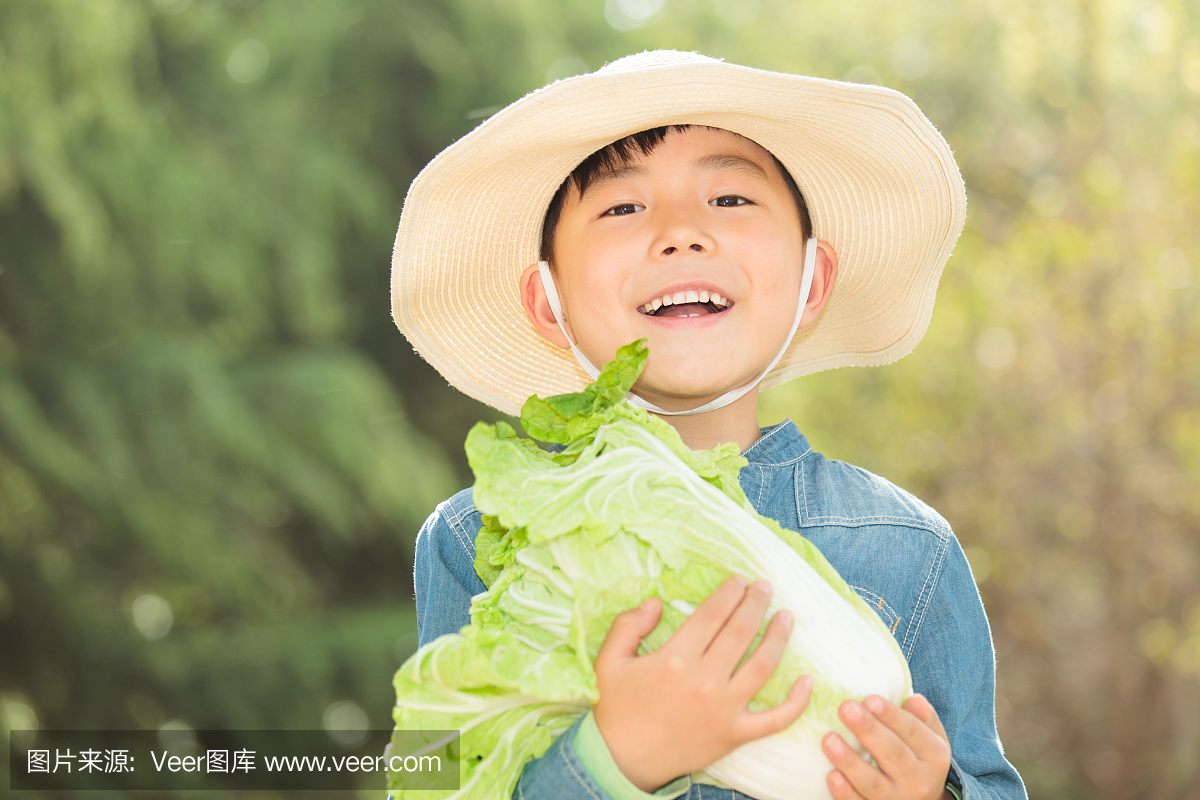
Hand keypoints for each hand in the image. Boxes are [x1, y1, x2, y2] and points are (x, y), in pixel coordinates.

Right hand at [592, 576, 812, 791]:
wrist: (620, 762)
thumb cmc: (614, 709)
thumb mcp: (609, 660)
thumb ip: (629, 625)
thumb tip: (656, 602)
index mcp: (675, 658)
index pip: (712, 614)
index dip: (729, 593)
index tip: (739, 580)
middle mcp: (705, 680)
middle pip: (741, 632)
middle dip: (756, 604)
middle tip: (765, 587)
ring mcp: (724, 709)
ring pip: (762, 665)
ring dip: (778, 638)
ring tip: (786, 618)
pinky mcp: (734, 734)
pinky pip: (774, 719)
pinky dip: (796, 702)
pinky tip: (808, 681)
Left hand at [822, 693, 953, 799]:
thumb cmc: (917, 757)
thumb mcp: (929, 738)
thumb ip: (922, 717)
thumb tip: (914, 699)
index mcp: (933, 755)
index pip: (913, 731)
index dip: (891, 715)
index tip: (870, 699)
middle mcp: (918, 781)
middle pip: (893, 754)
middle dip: (869, 730)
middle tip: (845, 708)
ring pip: (873, 783)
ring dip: (850, 762)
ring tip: (829, 740)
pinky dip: (845, 793)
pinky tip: (831, 776)